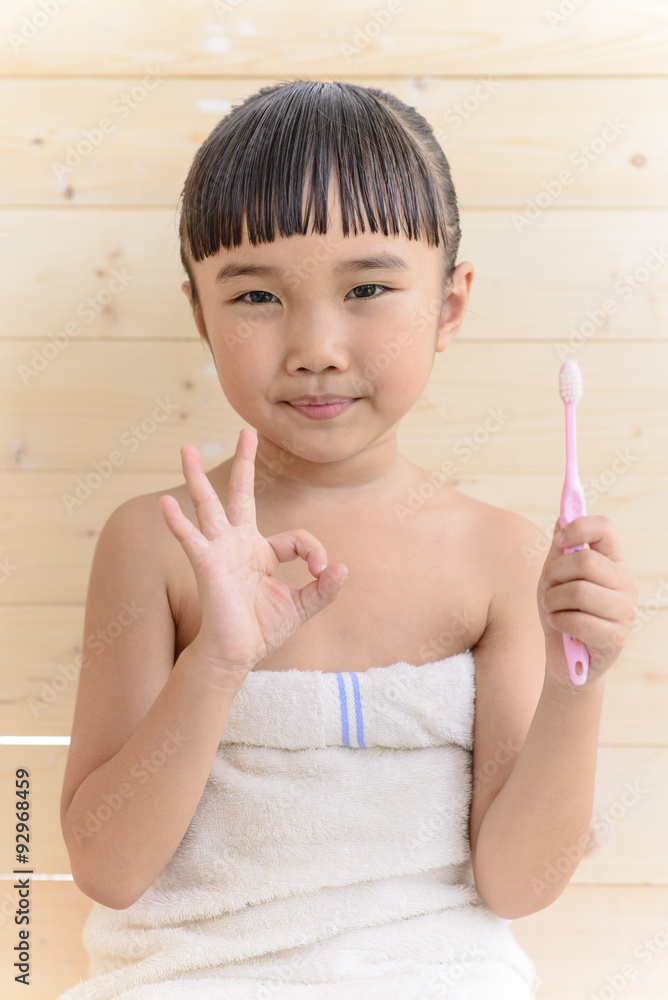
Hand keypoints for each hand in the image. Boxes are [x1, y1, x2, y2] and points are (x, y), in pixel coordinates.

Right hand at [158, 428, 347, 682]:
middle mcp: (238, 544)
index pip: (296, 538)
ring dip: (197, 476)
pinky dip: (178, 522)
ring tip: (184, 447)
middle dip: (245, 463)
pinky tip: (167, 502)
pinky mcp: (206, 564)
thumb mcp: (301, 607)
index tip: (323, 571)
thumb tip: (342, 568)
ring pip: (208, 505)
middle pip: (241, 494)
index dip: (315, 552)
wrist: (236, 655)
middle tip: (246, 431)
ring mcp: (220, 551)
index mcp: (262, 552)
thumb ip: (323, 589)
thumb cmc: (262, 630)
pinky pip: (191, 538)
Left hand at [538, 514, 638, 687]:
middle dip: (555, 574)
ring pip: (579, 591)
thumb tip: (562, 516)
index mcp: (613, 562)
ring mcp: (625, 611)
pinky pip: (579, 620)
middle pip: (586, 561)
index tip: (559, 541)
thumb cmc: (561, 613)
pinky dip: (559, 621)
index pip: (605, 528)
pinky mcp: (616, 637)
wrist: (566, 660)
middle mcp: (626, 583)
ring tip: (553, 608)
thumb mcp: (555, 578)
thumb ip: (560, 550)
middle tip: (548, 586)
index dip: (578, 528)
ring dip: (554, 600)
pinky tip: (559, 625)